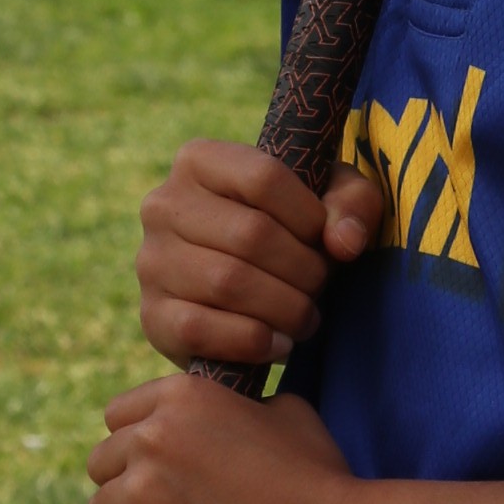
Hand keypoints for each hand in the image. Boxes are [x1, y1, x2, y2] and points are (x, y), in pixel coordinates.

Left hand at [82, 375, 359, 503]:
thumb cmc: (321, 481)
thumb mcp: (286, 413)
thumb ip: (239, 406)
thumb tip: (225, 417)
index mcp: (183, 395)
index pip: (118, 417)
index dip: (139, 448)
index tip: (165, 474)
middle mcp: (152, 436)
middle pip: (102, 465)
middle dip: (129, 490)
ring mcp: (142, 493)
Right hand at [136, 141, 386, 369]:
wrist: (249, 292)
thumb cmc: (295, 232)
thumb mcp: (333, 201)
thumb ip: (353, 205)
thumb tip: (343, 242)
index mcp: (199, 160)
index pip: (263, 176)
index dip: (309, 215)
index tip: (325, 240)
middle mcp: (163, 204)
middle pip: (251, 234)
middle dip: (304, 269)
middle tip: (321, 287)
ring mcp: (150, 261)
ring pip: (228, 283)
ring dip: (285, 308)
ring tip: (306, 316)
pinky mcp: (151, 316)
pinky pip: (200, 329)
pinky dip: (253, 342)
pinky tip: (279, 342)